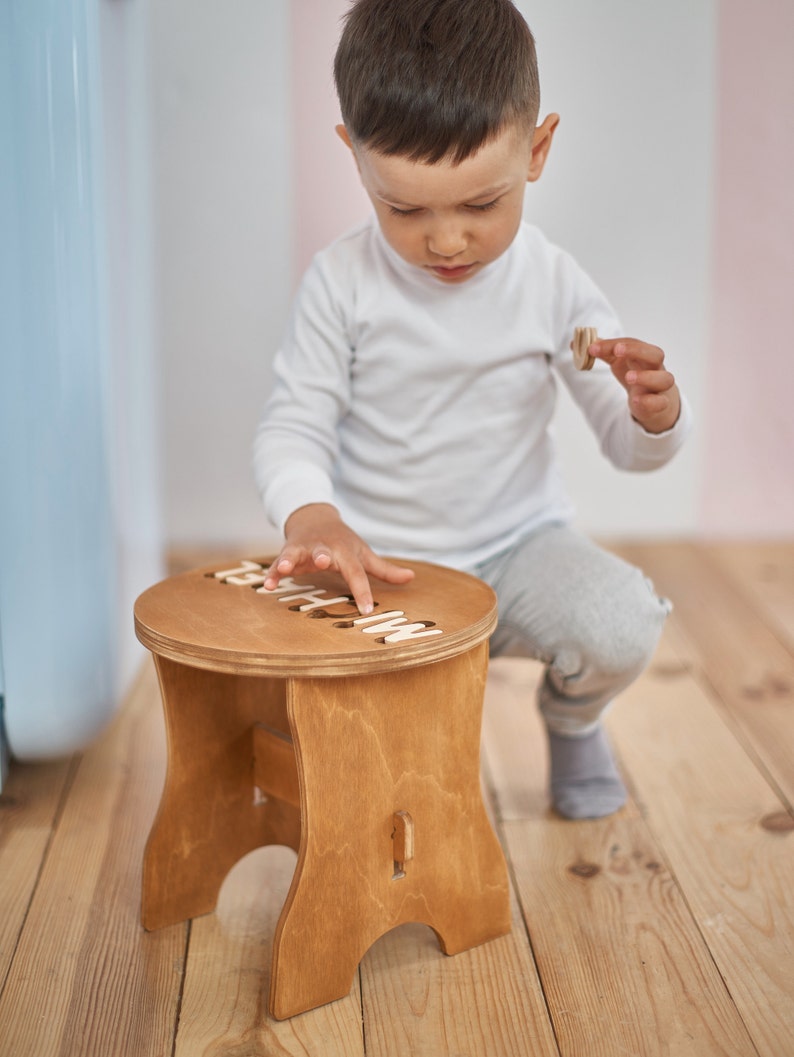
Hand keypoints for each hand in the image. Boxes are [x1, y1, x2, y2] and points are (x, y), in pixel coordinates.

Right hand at [263, 503, 413, 614]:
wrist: (315, 517)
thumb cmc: (343, 542)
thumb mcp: (363, 554)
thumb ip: (384, 569)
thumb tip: (411, 578)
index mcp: (345, 552)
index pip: (356, 573)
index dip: (362, 591)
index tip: (367, 610)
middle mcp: (324, 548)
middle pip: (324, 552)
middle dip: (323, 556)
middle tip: (323, 562)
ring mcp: (305, 549)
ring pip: (296, 553)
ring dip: (290, 560)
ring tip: (283, 569)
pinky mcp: (288, 552)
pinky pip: (278, 564)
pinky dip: (272, 573)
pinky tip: (268, 586)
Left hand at [591, 338, 680, 433]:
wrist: (654, 401)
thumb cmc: (636, 374)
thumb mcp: (618, 362)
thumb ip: (601, 352)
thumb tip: (574, 343)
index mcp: (643, 355)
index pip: (632, 343)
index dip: (613, 344)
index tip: (593, 347)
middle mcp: (655, 368)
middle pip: (655, 354)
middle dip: (636, 350)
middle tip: (617, 351)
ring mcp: (660, 386)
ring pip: (664, 378)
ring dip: (646, 376)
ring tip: (629, 377)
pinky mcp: (661, 404)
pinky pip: (660, 402)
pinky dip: (650, 401)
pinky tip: (636, 401)